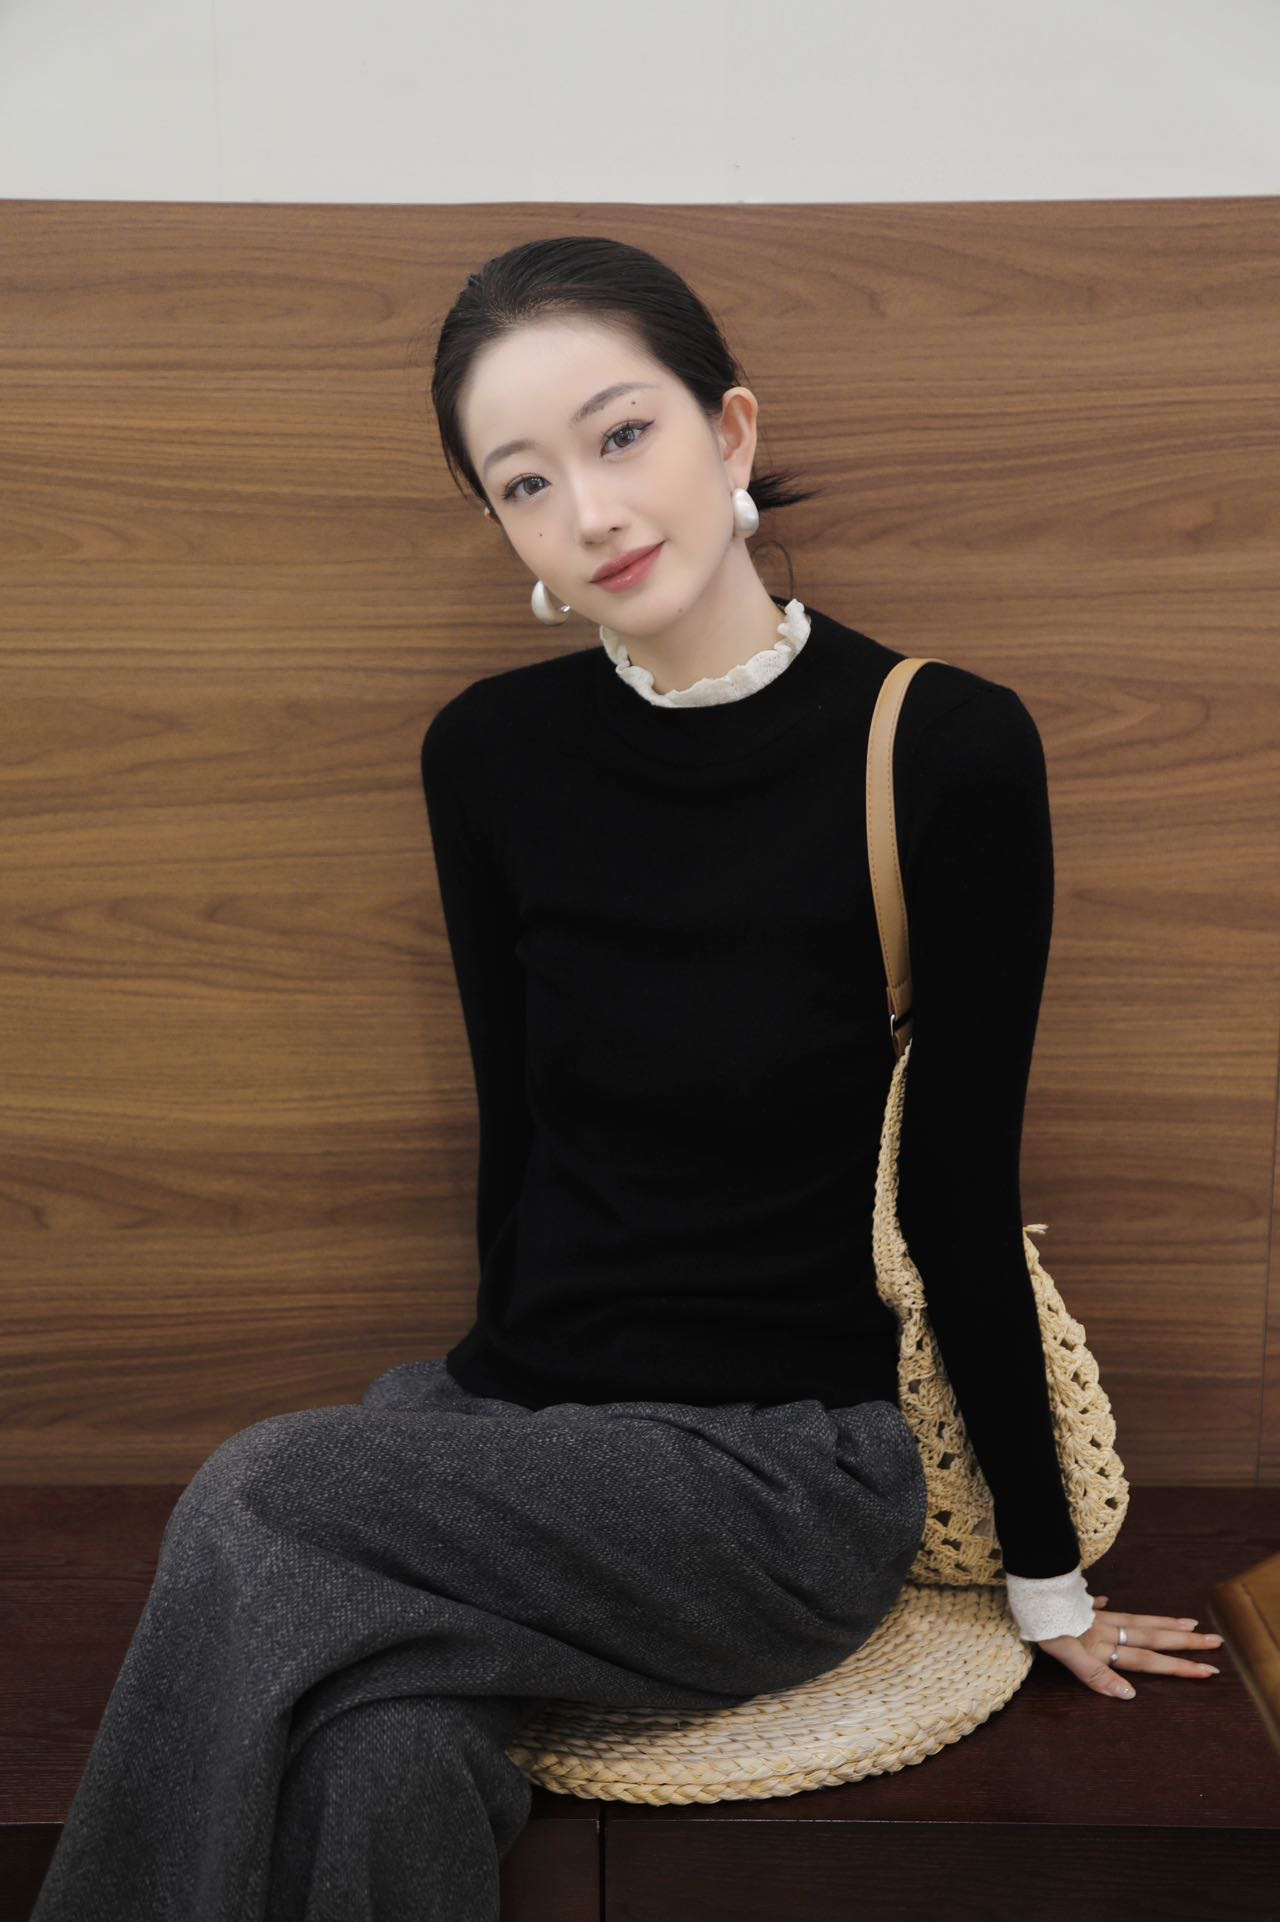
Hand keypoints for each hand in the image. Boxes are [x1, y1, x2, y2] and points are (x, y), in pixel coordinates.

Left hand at [1034, 1592, 1224, 1699]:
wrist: (1029, 1589)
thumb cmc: (1044, 1625)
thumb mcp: (1066, 1653)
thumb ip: (1096, 1675)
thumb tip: (1130, 1695)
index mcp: (1105, 1644)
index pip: (1148, 1659)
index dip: (1177, 1666)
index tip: (1207, 1670)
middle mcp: (1106, 1629)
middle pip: (1152, 1637)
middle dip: (1185, 1643)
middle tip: (1215, 1642)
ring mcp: (1095, 1616)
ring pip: (1136, 1620)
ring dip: (1162, 1624)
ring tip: (1187, 1622)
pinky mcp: (1078, 1606)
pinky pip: (1098, 1606)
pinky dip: (1106, 1606)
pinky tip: (1108, 1602)